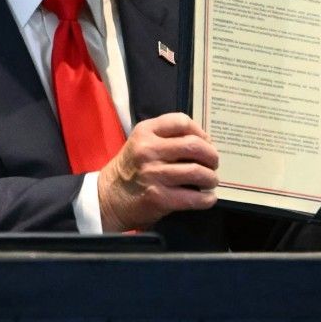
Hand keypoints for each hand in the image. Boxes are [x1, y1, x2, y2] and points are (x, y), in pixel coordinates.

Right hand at [97, 112, 219, 231]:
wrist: (107, 198)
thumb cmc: (131, 168)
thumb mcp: (141, 143)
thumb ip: (167, 137)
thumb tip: (206, 142)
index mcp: (146, 132)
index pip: (182, 122)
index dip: (201, 132)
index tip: (206, 142)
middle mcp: (149, 151)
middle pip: (194, 146)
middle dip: (211, 155)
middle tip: (213, 163)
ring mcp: (153, 174)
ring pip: (197, 172)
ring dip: (211, 178)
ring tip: (210, 180)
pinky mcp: (158, 198)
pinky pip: (192, 197)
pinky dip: (206, 199)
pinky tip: (207, 198)